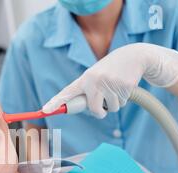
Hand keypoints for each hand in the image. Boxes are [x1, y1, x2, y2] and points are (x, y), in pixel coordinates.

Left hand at [42, 43, 177, 118]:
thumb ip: (88, 92)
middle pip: (93, 109)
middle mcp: (94, 80)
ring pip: (110, 109)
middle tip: (104, 99)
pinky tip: (124, 86)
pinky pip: (121, 104)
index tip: (44, 111)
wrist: (134, 56)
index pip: (67, 93)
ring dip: (114, 103)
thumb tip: (84, 111)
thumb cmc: (110, 70)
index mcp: (85, 79)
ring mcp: (109, 83)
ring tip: (116, 87)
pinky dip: (123, 99)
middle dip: (100, 110)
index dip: (55, 103)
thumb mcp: (96, 77)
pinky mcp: (124, 86)